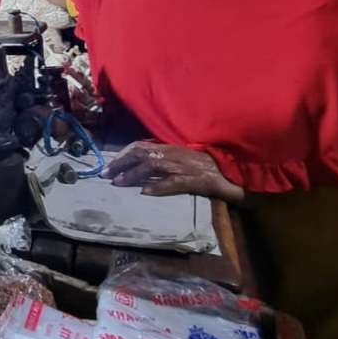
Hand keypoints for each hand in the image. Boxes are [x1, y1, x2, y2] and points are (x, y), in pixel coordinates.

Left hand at [103, 141, 244, 202]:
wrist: (231, 172)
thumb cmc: (205, 165)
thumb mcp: (180, 158)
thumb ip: (162, 158)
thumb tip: (139, 164)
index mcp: (169, 148)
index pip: (140, 146)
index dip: (122, 154)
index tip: (109, 165)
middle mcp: (173, 154)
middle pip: (141, 154)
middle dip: (121, 163)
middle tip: (106, 175)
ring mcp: (183, 166)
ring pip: (153, 166)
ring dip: (134, 174)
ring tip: (119, 182)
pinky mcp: (194, 180)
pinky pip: (173, 183)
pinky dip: (158, 187)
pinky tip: (145, 192)